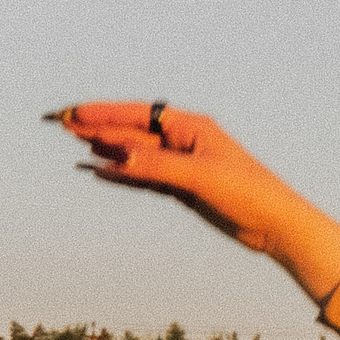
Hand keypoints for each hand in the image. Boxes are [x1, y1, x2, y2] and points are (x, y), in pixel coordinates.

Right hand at [49, 102, 339, 302]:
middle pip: (133, 131)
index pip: (139, 114)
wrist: (278, 225)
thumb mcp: (200, 176)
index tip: (73, 114)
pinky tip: (100, 172)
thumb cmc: (249, 193)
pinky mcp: (185, 189)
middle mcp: (186, 142)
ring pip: (136, 153)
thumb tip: (118, 157)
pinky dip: (123, 174)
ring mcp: (183, 165)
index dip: (104, 113)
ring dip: (107, 148)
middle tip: (61, 124)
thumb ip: (157, 166)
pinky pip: (146, 177)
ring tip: (75, 142)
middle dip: (99, 127)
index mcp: (193, 128)